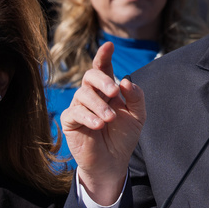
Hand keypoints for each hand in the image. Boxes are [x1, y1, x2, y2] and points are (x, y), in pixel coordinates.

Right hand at [61, 42, 145, 205]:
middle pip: (90, 76)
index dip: (104, 56)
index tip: (109, 45)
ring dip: (98, 105)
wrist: (113, 162)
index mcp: (108, 90)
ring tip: (110, 119)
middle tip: (114, 92)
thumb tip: (126, 81)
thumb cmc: (124, 137)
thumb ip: (136, 97)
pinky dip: (88, 117)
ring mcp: (79, 106)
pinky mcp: (70, 121)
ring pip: (83, 94)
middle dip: (102, 80)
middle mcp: (92, 94)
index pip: (103, 68)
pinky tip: (98, 125)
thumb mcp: (137, 115)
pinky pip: (74, 112)